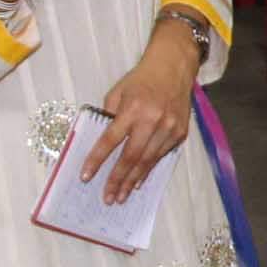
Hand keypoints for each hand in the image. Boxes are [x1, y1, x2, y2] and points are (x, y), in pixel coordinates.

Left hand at [82, 24, 197, 203]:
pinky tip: (138, 181)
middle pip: (131, 157)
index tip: (85, 177)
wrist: (174, 68)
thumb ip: (110, 117)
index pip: (110, 140)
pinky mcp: (180, 133)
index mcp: (133, 109)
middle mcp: (153, 120)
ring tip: (121, 196)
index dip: (97, 160)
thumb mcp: (118, 92)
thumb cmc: (141, 79)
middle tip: (108, 198)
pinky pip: (161, 156)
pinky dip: (148, 170)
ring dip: (133, 181)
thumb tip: (103, 144)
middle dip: (117, 180)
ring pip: (148, 161)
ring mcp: (169, 128)